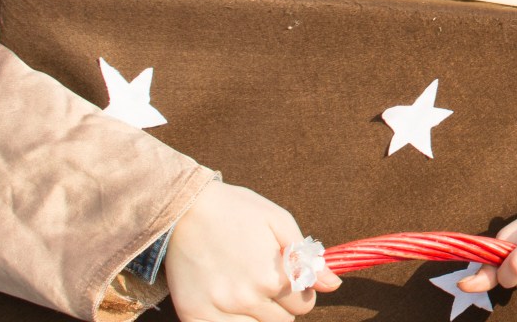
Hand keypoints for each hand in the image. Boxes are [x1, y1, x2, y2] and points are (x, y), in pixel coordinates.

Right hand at [164, 181, 339, 321]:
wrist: (182, 206)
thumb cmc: (236, 210)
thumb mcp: (279, 222)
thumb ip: (307, 258)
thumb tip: (333, 284)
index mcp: (272, 276)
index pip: (303, 305)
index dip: (299, 291)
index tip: (287, 278)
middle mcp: (247, 298)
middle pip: (282, 321)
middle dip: (280, 304)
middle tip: (264, 282)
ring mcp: (218, 309)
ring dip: (258, 315)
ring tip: (246, 291)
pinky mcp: (193, 314)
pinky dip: (232, 321)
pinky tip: (228, 303)